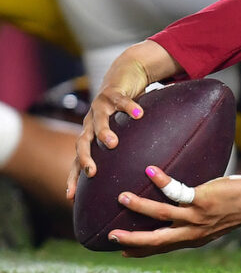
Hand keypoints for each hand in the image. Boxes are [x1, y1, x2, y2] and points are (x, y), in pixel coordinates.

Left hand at [66, 41, 181, 199]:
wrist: (124, 74)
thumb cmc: (122, 109)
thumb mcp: (120, 132)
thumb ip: (123, 150)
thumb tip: (137, 175)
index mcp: (90, 135)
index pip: (77, 160)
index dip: (73, 177)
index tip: (70, 197)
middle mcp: (91, 122)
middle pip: (83, 142)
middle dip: (85, 158)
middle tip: (92, 172)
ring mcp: (100, 107)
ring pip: (98, 121)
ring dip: (103, 132)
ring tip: (112, 143)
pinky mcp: (113, 92)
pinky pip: (121, 100)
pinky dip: (129, 107)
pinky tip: (139, 114)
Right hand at [108, 166, 240, 257]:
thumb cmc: (234, 208)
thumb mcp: (210, 222)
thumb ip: (193, 220)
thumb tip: (179, 208)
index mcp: (192, 238)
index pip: (162, 247)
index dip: (141, 250)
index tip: (120, 251)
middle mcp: (192, 231)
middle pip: (156, 239)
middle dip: (132, 239)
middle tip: (110, 236)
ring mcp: (197, 216)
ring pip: (162, 214)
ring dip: (140, 206)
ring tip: (121, 197)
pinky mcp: (203, 200)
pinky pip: (178, 191)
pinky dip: (163, 181)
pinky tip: (151, 171)